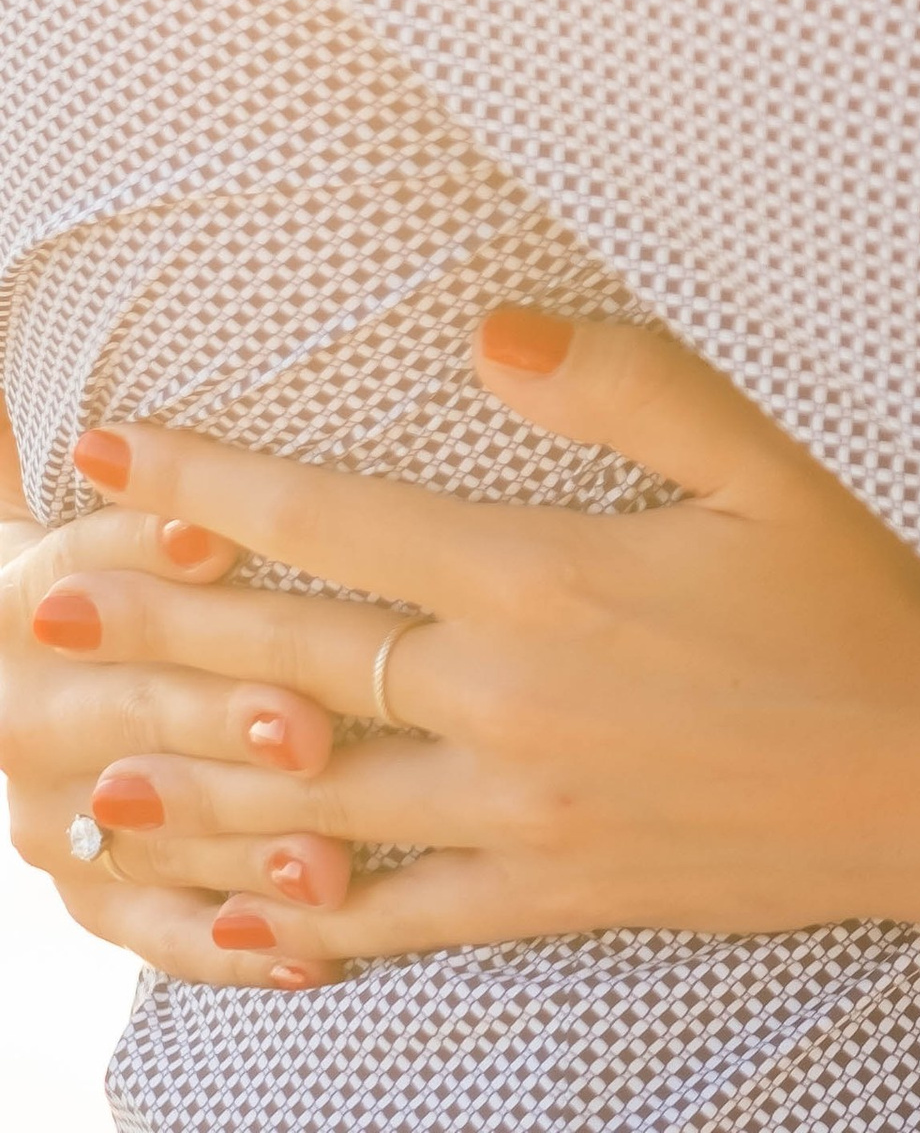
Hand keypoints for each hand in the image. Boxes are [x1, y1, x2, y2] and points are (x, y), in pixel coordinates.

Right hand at [2, 492, 341, 990]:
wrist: (58, 644)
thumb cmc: (136, 558)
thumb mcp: (132, 523)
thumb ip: (165, 519)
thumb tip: (211, 529)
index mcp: (31, 604)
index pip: (99, 585)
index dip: (164, 574)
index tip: (231, 560)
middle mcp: (23, 719)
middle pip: (137, 716)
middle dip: (223, 724)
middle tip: (312, 738)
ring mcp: (52, 816)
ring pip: (156, 838)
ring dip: (246, 854)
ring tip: (331, 871)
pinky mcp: (86, 891)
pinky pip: (159, 933)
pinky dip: (234, 947)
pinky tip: (310, 956)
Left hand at [8, 314, 919, 988]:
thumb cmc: (881, 599)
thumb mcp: (771, 457)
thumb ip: (622, 385)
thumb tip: (480, 327)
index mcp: (549, 582)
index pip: (335, 526)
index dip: (211, 489)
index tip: (112, 458)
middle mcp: (511, 705)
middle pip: (288, 671)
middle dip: (150, 645)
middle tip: (33, 622)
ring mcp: (525, 817)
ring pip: (310, 810)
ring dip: (185, 790)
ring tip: (73, 782)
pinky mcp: (559, 895)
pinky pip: (398, 921)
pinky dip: (298, 925)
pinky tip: (226, 922)